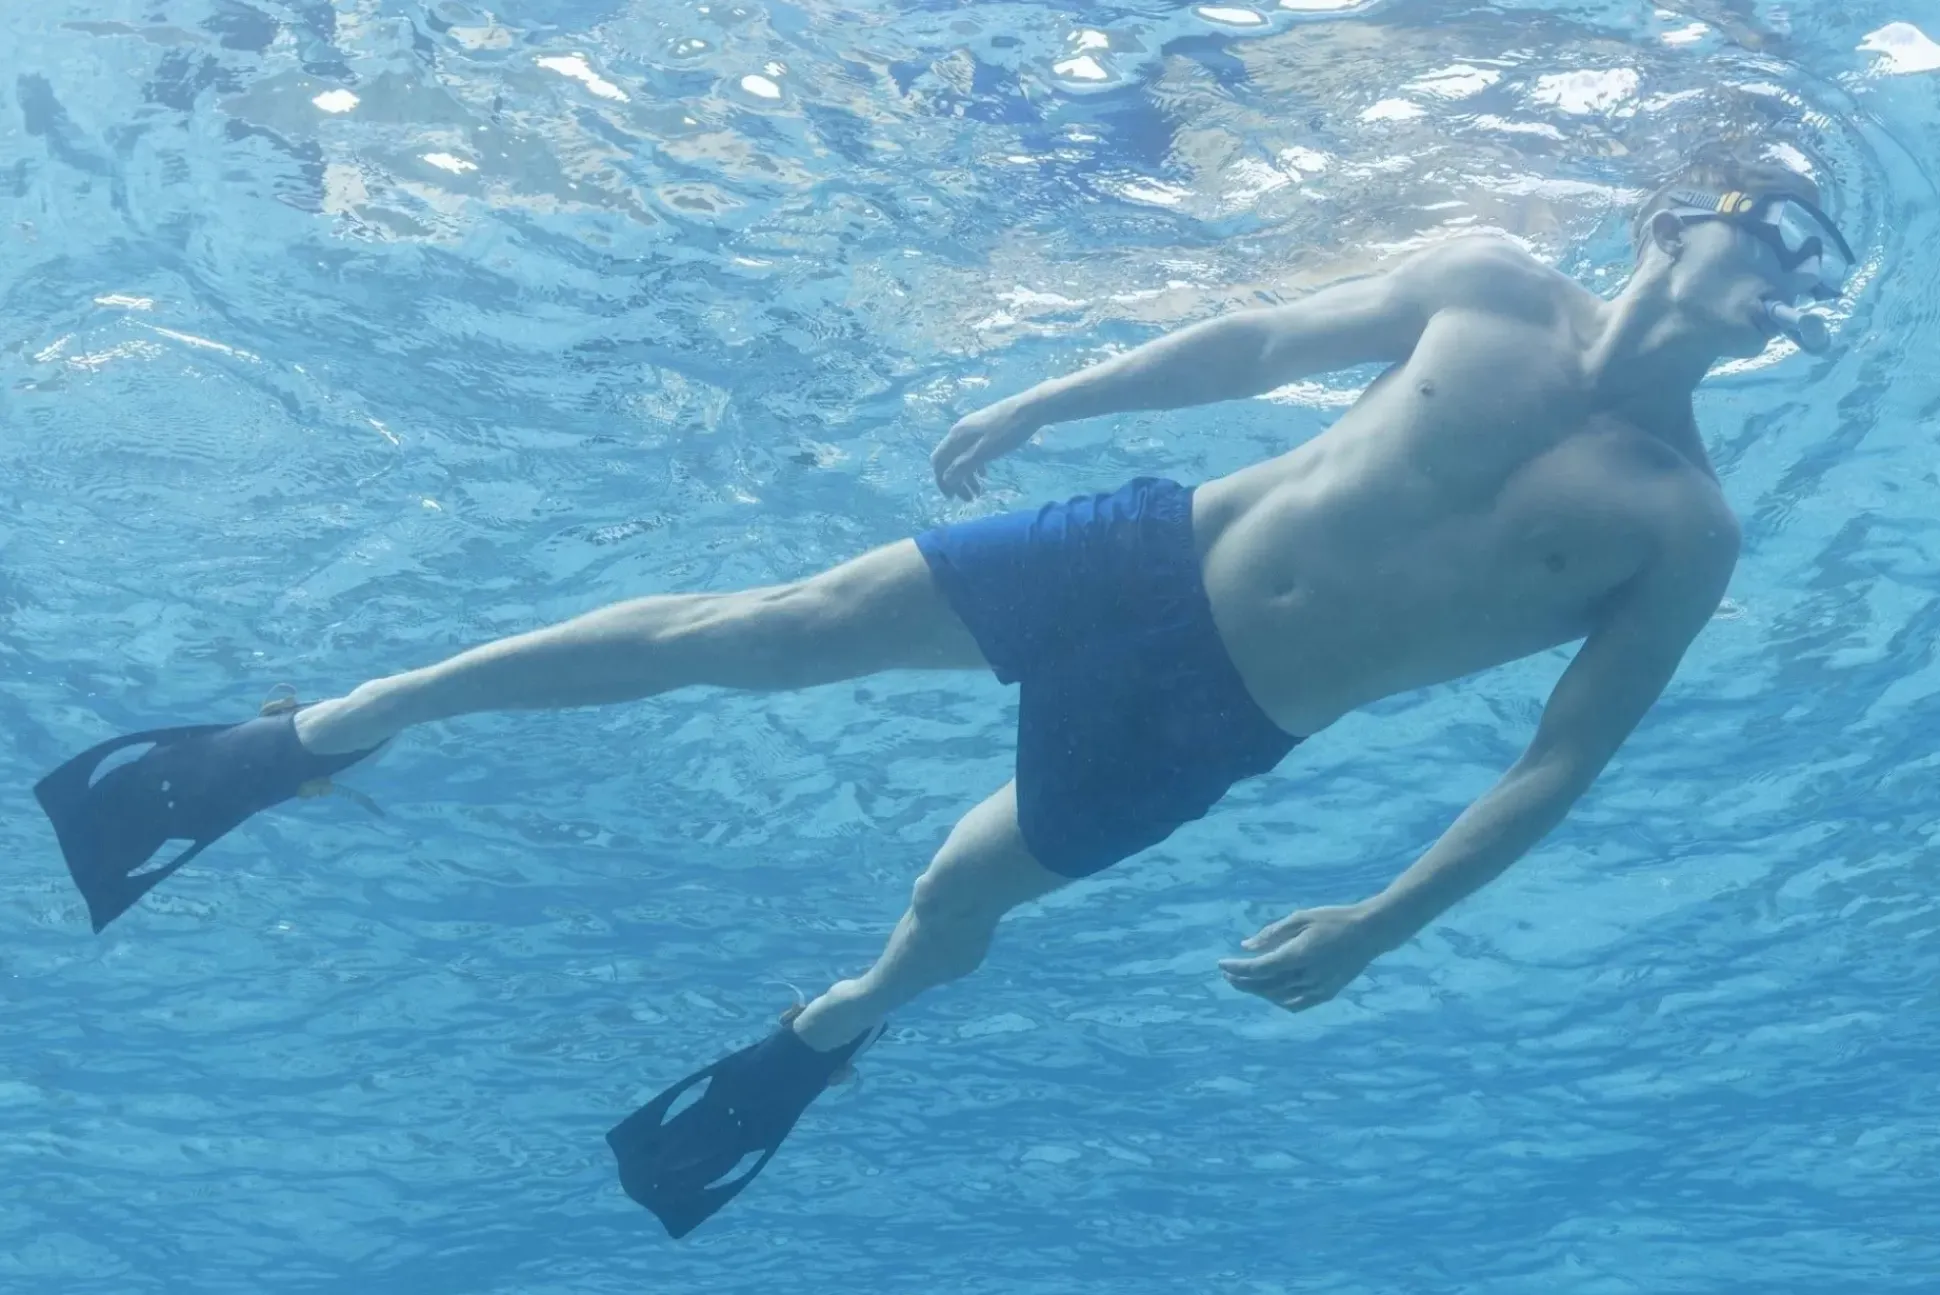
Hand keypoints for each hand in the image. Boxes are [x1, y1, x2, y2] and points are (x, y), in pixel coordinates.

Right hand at [930, 397, 1039, 498]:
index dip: (942, 481)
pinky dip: (975, 466)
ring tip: (979, 491)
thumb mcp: (985, 451)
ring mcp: (972, 430)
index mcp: (957, 436)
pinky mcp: (984, 429)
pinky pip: (972, 451)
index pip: (938, 461)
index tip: (952, 498)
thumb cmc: (1008, 431)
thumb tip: (946, 479)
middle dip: (956, 482)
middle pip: (949, 461)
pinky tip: (984, 474)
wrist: (1030, 408)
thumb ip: (964, 465)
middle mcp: (959, 432)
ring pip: (961, 457)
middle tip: (969, 499)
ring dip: (967, 476)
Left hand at [1218, 903, 1394, 1012]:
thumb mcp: (1301, 918)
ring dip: (1258, 991)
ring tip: (1244, 982)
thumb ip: (1272, 933)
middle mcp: (1307, 975)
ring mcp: (1319, 987)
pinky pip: (1297, 1004)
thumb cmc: (1334, 919)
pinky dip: (1279, 1000)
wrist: (1370, 932)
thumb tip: (1245, 946)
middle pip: (1266, 985)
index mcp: (1299, 954)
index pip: (1260, 969)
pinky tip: (1269, 993)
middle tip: (1227, 974)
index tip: (1220, 964)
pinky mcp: (1327, 993)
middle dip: (1243, 981)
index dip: (1237, 969)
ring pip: (1279, 997)